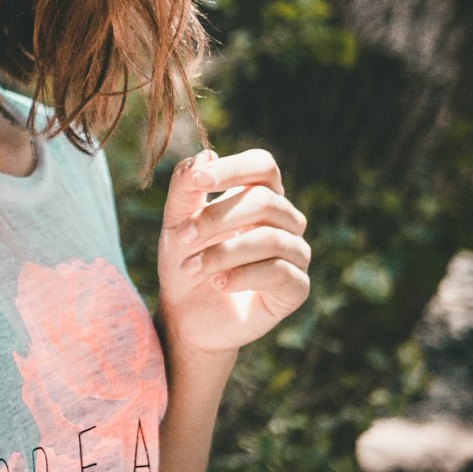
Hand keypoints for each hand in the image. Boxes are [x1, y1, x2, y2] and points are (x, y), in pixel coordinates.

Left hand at [154, 147, 310, 373]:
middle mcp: (285, 220)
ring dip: (222, 253)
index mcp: (261, 195)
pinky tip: (218, 284)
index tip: (198, 182)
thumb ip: (186, 189)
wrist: (186, 317)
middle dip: (215, 218)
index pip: (263, 166)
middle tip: (180, 237)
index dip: (234, 169)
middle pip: (264, 201)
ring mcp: (295, 253)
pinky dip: (242, 276)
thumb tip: (206, 154)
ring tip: (191, 267)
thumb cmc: (185, 261)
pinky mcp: (296, 287)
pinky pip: (278, 272)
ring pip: (269, 239)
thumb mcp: (176, 223)